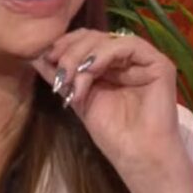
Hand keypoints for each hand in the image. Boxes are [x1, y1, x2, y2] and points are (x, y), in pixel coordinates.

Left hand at [30, 28, 192, 192]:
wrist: (136, 155)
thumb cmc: (111, 133)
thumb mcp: (78, 98)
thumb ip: (62, 75)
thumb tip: (34, 55)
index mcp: (111, 64)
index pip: (86, 40)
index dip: (65, 44)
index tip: (46, 57)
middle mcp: (128, 58)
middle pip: (95, 36)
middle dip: (71, 51)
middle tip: (59, 72)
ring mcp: (144, 60)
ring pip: (108, 39)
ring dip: (83, 56)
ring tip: (73, 80)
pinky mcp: (159, 64)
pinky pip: (128, 45)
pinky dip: (104, 54)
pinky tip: (90, 70)